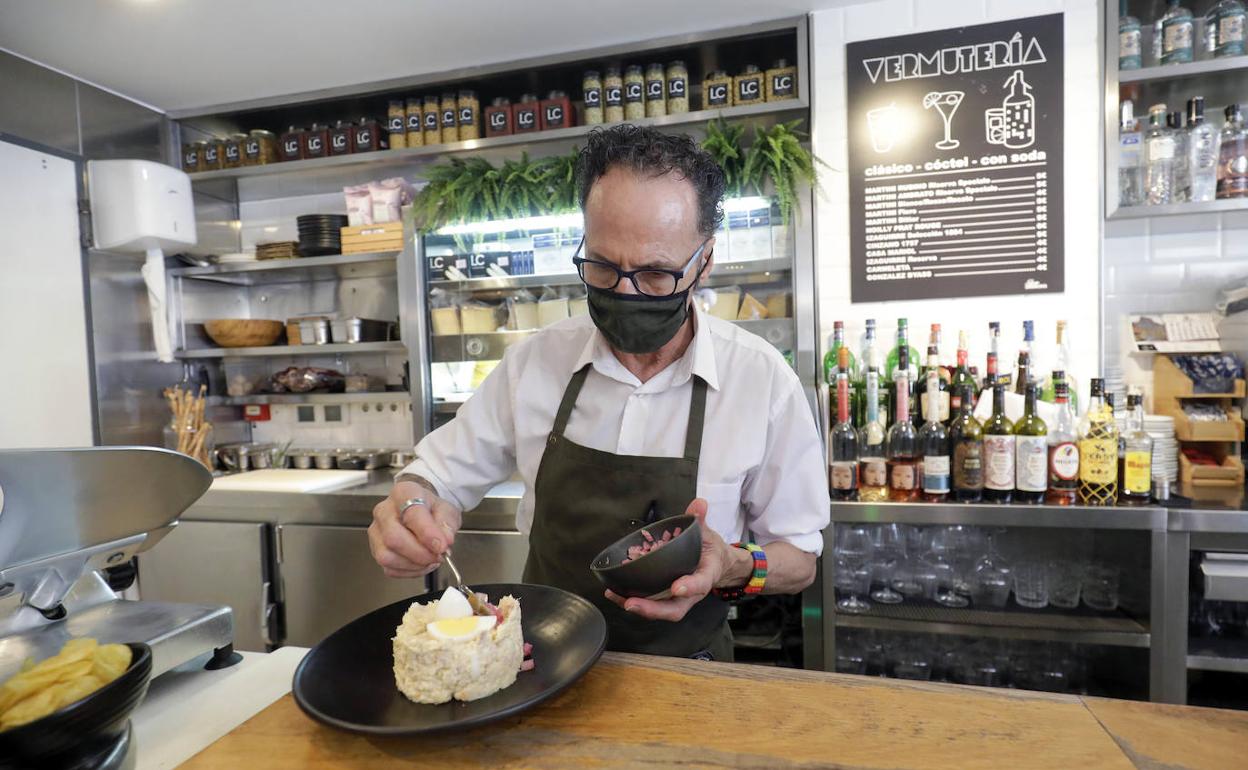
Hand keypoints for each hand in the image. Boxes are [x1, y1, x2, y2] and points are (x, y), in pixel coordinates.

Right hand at [368, 479, 461, 577]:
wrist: (422, 510)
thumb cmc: (431, 509)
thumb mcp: (446, 509)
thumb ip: (447, 523)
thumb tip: (444, 541)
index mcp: (403, 493)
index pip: (411, 514)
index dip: (427, 534)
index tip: (441, 546)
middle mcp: (384, 511)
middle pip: (392, 538)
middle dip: (419, 553)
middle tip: (438, 556)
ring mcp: (376, 532)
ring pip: (387, 557)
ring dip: (414, 564)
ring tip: (431, 559)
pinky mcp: (376, 550)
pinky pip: (389, 568)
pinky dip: (409, 571)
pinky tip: (421, 564)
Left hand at [604, 498, 740, 621]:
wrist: (715, 565)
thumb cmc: (709, 551)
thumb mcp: (708, 534)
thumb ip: (700, 520)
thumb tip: (699, 504)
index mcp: (706, 576)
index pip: (700, 584)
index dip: (689, 587)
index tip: (677, 587)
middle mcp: (691, 593)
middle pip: (674, 609)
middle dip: (653, 609)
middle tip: (632, 604)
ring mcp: (677, 598)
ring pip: (659, 610)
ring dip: (637, 607)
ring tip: (617, 597)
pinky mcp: (665, 597)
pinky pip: (650, 603)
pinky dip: (631, 600)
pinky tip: (615, 593)